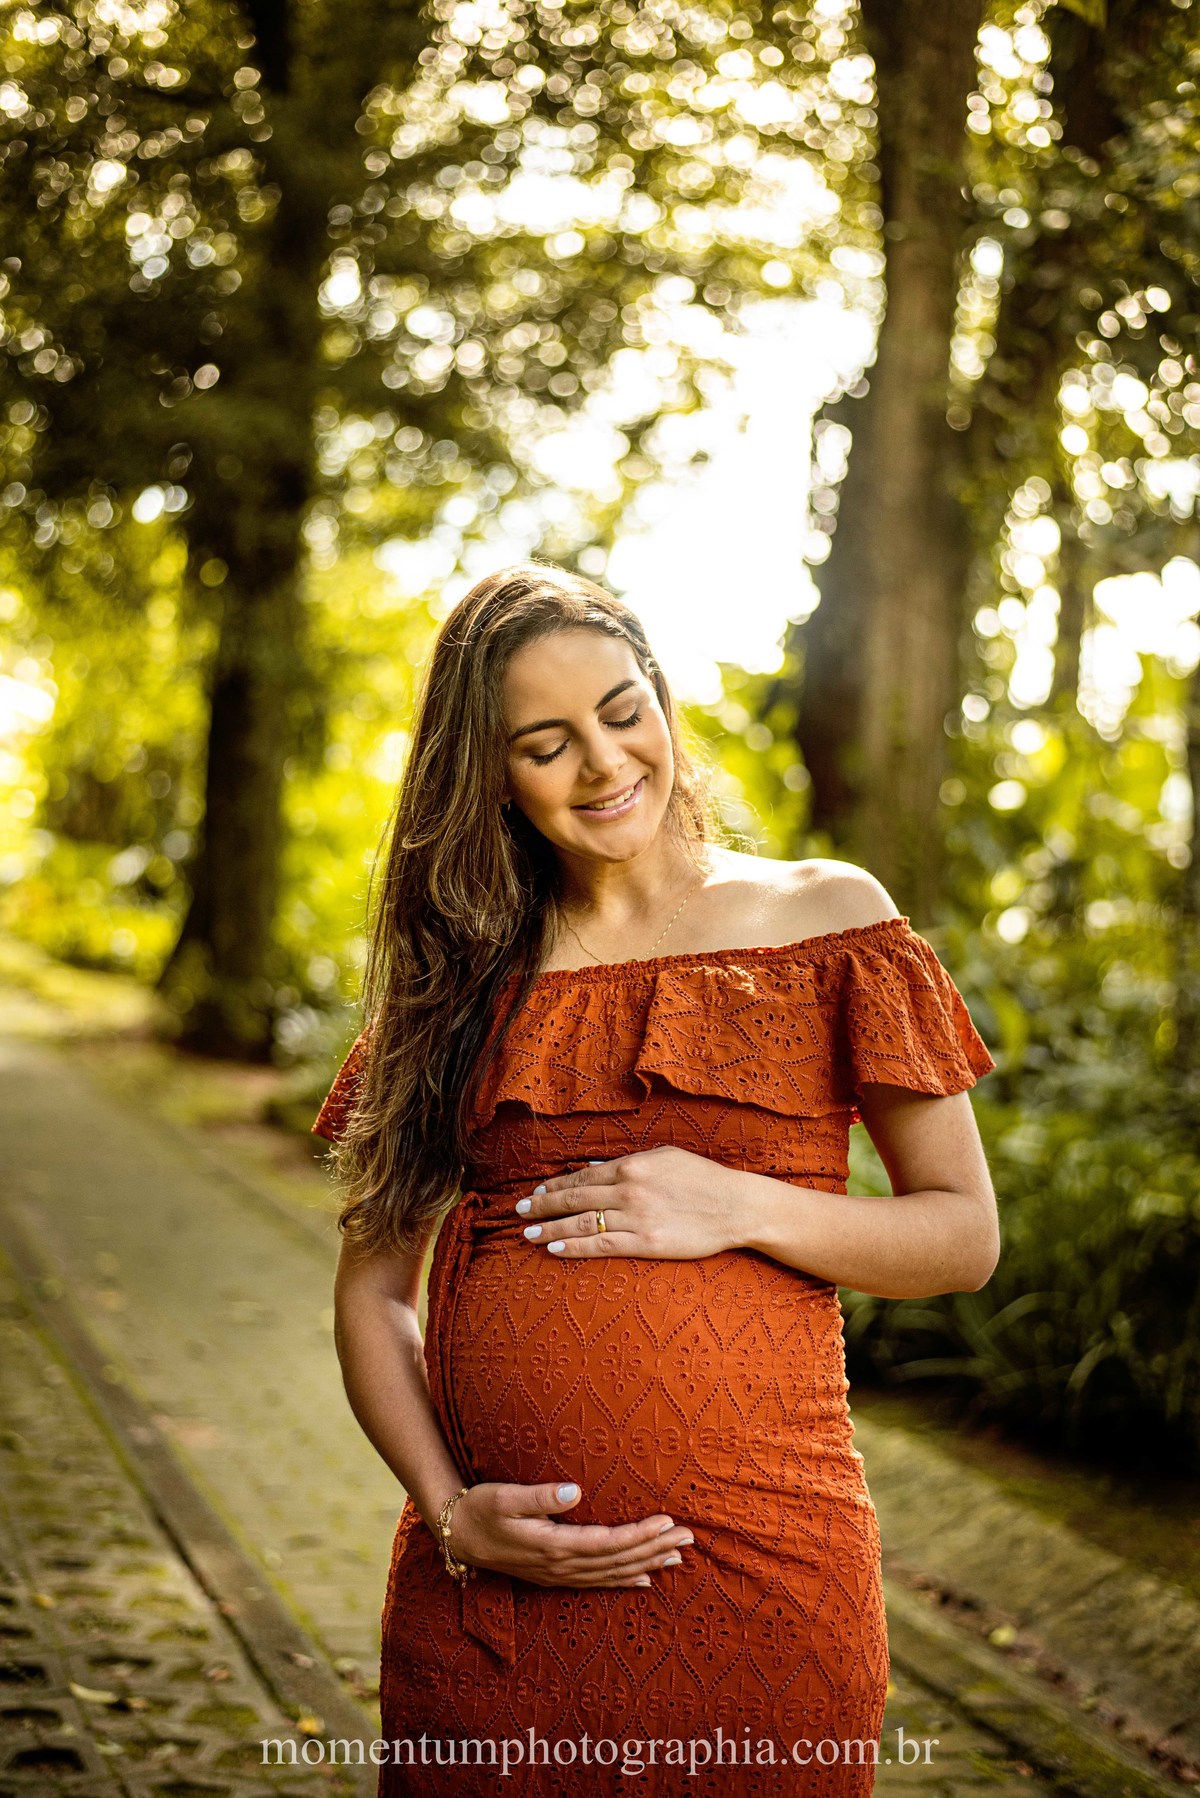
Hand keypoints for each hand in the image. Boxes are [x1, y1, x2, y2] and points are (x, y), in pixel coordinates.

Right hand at [448, 1480, 695, 1588]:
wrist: (458, 1535)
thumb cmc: (481, 1508)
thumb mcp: (505, 1496)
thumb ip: (540, 1496)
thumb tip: (575, 1491)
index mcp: (553, 1546)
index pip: (608, 1543)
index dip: (640, 1535)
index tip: (668, 1523)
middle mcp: (561, 1566)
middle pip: (618, 1560)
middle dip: (655, 1549)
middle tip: (689, 1539)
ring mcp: (559, 1574)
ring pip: (613, 1573)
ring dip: (647, 1564)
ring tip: (678, 1557)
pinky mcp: (555, 1575)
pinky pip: (598, 1582)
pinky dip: (625, 1580)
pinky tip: (645, 1579)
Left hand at [515, 1146, 740, 1259]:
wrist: (736, 1206)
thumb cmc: (702, 1179)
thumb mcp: (664, 1157)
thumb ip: (627, 1162)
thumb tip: (595, 1167)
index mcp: (632, 1165)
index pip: (582, 1176)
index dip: (555, 1186)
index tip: (535, 1193)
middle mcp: (628, 1190)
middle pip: (574, 1198)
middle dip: (541, 1205)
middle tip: (518, 1213)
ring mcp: (635, 1218)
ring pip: (581, 1222)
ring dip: (549, 1227)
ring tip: (528, 1234)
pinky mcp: (645, 1244)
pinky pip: (601, 1245)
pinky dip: (573, 1246)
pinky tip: (554, 1248)